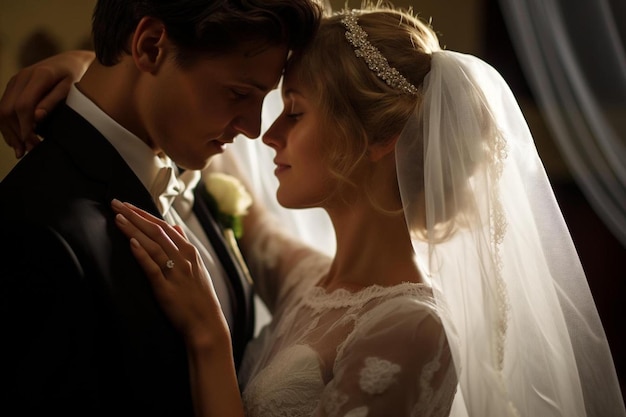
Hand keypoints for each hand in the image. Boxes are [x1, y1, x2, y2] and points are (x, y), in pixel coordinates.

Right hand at [0, 50, 93, 157]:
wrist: (70, 61)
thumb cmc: (75, 77)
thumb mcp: (71, 89)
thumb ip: (54, 101)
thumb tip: (36, 117)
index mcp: (39, 76)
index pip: (23, 106)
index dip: (26, 127)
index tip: (33, 144)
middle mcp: (22, 76)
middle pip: (8, 109)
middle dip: (17, 133)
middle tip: (30, 150)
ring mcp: (15, 80)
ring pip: (2, 110)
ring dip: (9, 132)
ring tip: (22, 150)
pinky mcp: (13, 86)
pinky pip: (3, 107)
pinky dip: (8, 125)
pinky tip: (17, 139)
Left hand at [111, 199, 230, 348]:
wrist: (206, 323)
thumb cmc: (200, 297)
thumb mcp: (197, 267)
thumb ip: (184, 245)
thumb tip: (175, 227)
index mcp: (189, 251)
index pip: (164, 226)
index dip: (144, 214)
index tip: (127, 205)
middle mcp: (183, 258)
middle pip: (156, 231)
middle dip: (134, 216)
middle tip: (116, 203)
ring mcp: (175, 272)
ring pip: (153, 245)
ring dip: (134, 230)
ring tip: (117, 218)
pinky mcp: (166, 288)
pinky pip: (153, 268)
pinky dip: (142, 254)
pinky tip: (131, 243)